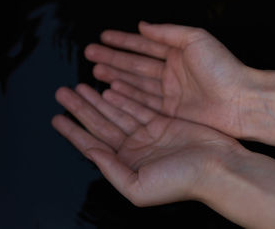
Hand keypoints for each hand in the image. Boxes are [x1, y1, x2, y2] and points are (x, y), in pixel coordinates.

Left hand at [52, 84, 243, 205]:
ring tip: (80, 86)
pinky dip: (123, 96)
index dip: (72, 131)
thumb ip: (111, 170)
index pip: (92, 145)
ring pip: (116, 111)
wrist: (218, 167)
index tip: (56, 118)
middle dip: (81, 109)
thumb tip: (90, 151)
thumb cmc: (181, 181)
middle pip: (100, 123)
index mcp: (125, 165)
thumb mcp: (138, 188)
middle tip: (63, 92)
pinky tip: (108, 88)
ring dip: (98, 100)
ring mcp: (148, 134)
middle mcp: (134, 149)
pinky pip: (137, 105)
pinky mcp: (162, 121)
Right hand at [85, 22, 256, 138]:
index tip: (103, 37)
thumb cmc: (224, 69)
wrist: (241, 102)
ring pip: (136, 82)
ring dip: (116, 76)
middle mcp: (172, 73)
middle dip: (113, 58)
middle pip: (136, 64)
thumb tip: (143, 25)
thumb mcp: (196, 39)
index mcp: (178, 53)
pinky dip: (127, 96)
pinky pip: (143, 101)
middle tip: (90, 54)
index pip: (145, 45)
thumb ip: (167, 32)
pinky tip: (111, 90)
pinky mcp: (171, 112)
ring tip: (95, 72)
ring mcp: (170, 93)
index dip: (123, 40)